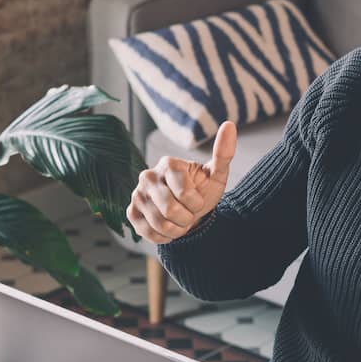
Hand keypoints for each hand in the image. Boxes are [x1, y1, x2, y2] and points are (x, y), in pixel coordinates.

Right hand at [127, 121, 237, 243]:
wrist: (190, 211)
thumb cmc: (202, 191)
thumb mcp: (216, 175)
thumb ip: (223, 153)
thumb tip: (229, 125)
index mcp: (168, 163)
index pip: (184, 194)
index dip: (196, 203)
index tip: (198, 200)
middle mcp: (148, 175)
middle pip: (170, 210)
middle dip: (187, 218)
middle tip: (189, 213)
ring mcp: (137, 194)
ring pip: (159, 223)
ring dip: (177, 229)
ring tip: (180, 221)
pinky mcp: (131, 212)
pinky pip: (148, 232)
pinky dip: (164, 236)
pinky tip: (169, 228)